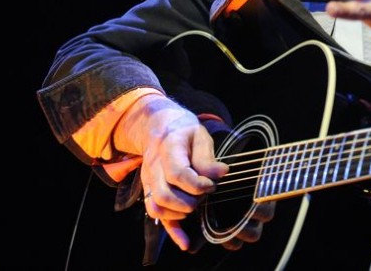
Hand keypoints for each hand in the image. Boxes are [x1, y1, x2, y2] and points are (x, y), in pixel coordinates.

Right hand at [118, 95, 274, 251]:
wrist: (158, 127)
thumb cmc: (183, 131)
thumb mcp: (199, 135)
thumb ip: (208, 157)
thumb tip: (222, 173)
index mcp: (167, 148)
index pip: (177, 173)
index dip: (197, 184)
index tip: (212, 184)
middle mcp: (153, 167)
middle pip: (164, 195)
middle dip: (190, 201)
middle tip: (206, 194)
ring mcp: (149, 182)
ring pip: (157, 207)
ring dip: (181, 212)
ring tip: (197, 203)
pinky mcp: (151, 192)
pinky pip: (156, 216)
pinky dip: (172, 231)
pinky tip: (186, 242)